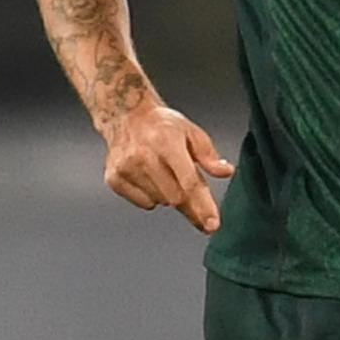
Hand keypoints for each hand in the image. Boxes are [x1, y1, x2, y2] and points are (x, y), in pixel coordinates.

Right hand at [102, 102, 235, 232]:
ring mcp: (126, 169)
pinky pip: (144, 203)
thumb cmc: (160, 125)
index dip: (203, 205)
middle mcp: (143, 156)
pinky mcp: (114, 179)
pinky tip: (149, 178)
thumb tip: (225, 171)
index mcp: (166, 142)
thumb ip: (209, 155)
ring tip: (165, 173)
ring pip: (160, 201)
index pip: (188, 182)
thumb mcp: (191, 132)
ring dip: (170, 195)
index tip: (212, 224)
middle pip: (175, 197)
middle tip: (196, 199)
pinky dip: (152, 197)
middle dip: (190, 204)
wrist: (125, 115)